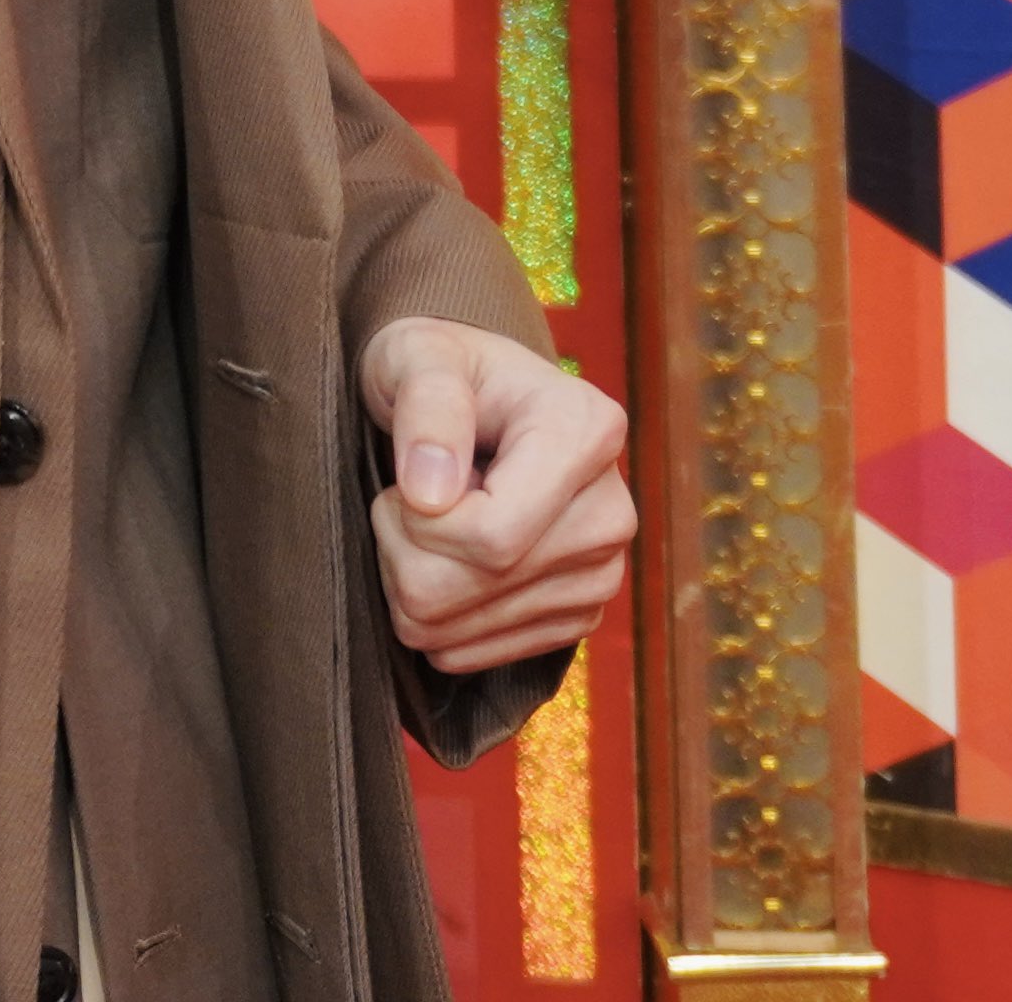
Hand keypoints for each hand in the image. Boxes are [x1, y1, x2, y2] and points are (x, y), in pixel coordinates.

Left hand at [360, 316, 634, 676]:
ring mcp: (602, 572)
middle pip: (480, 583)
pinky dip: (432, 616)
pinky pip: (471, 655)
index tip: (401, 482)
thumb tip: (429, 494)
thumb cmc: (438, 367)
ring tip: (425, 521)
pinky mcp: (577, 616)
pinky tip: (443, 559)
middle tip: (400, 498)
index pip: (493, 535)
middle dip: (404, 548)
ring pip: (461, 628)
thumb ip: (425, 406)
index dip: (419, 522)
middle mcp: (611, 510)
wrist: (470, 401)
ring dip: (408, 580)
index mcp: (587, 432)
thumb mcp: (417, 356)